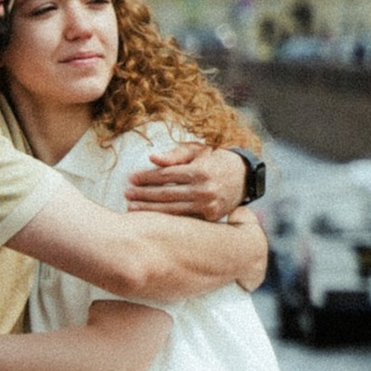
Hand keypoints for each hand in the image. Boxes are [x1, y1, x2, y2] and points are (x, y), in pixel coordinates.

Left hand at [126, 141, 244, 220]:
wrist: (244, 176)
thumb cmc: (215, 159)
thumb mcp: (197, 151)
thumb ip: (175, 154)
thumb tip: (152, 158)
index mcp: (199, 171)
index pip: (166, 175)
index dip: (146, 177)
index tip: (131, 178)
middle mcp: (204, 189)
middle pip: (166, 194)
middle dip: (143, 195)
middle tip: (126, 194)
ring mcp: (207, 206)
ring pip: (172, 210)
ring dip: (150, 210)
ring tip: (132, 208)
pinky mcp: (210, 217)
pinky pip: (184, 219)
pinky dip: (167, 219)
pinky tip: (152, 218)